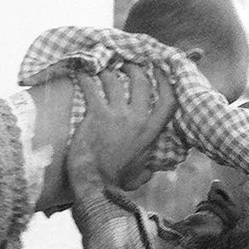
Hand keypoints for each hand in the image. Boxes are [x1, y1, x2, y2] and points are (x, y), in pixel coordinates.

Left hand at [70, 65, 176, 192]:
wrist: (96, 185)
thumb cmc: (116, 182)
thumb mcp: (140, 175)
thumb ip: (148, 167)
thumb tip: (150, 169)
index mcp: (151, 132)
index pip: (168, 101)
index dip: (166, 82)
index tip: (159, 70)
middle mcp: (137, 119)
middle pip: (141, 82)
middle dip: (134, 68)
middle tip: (126, 64)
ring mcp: (117, 115)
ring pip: (114, 80)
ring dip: (108, 71)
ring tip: (102, 68)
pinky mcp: (96, 114)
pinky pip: (91, 88)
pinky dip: (85, 77)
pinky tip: (80, 71)